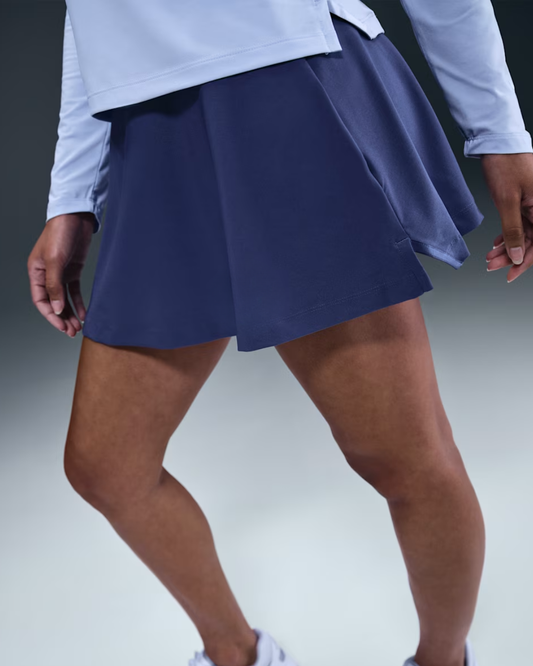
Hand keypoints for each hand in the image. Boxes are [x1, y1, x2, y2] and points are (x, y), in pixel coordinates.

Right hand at [27, 213, 94, 336]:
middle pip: (53, 303)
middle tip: (72, 332)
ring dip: (70, 313)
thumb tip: (55, 309)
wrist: (76, 217)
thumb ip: (54, 285)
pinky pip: (74, 291)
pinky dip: (79, 303)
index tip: (62, 327)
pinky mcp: (73, 270)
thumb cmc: (60, 234)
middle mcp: (46, 274)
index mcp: (36, 272)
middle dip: (62, 318)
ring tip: (78, 327)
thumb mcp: (55, 261)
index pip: (40, 300)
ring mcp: (60, 273)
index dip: (50, 316)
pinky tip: (84, 314)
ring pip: (63, 299)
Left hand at [482, 153, 532, 282]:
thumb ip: (514, 231)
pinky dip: (507, 235)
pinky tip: (496, 243)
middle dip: (511, 256)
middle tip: (491, 265)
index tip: (510, 275)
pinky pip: (520, 224)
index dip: (525, 262)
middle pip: (531, 241)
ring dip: (507, 247)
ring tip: (489, 256)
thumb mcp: (507, 201)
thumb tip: (518, 256)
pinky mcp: (525, 201)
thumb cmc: (505, 166)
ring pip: (524, 235)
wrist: (498, 144)